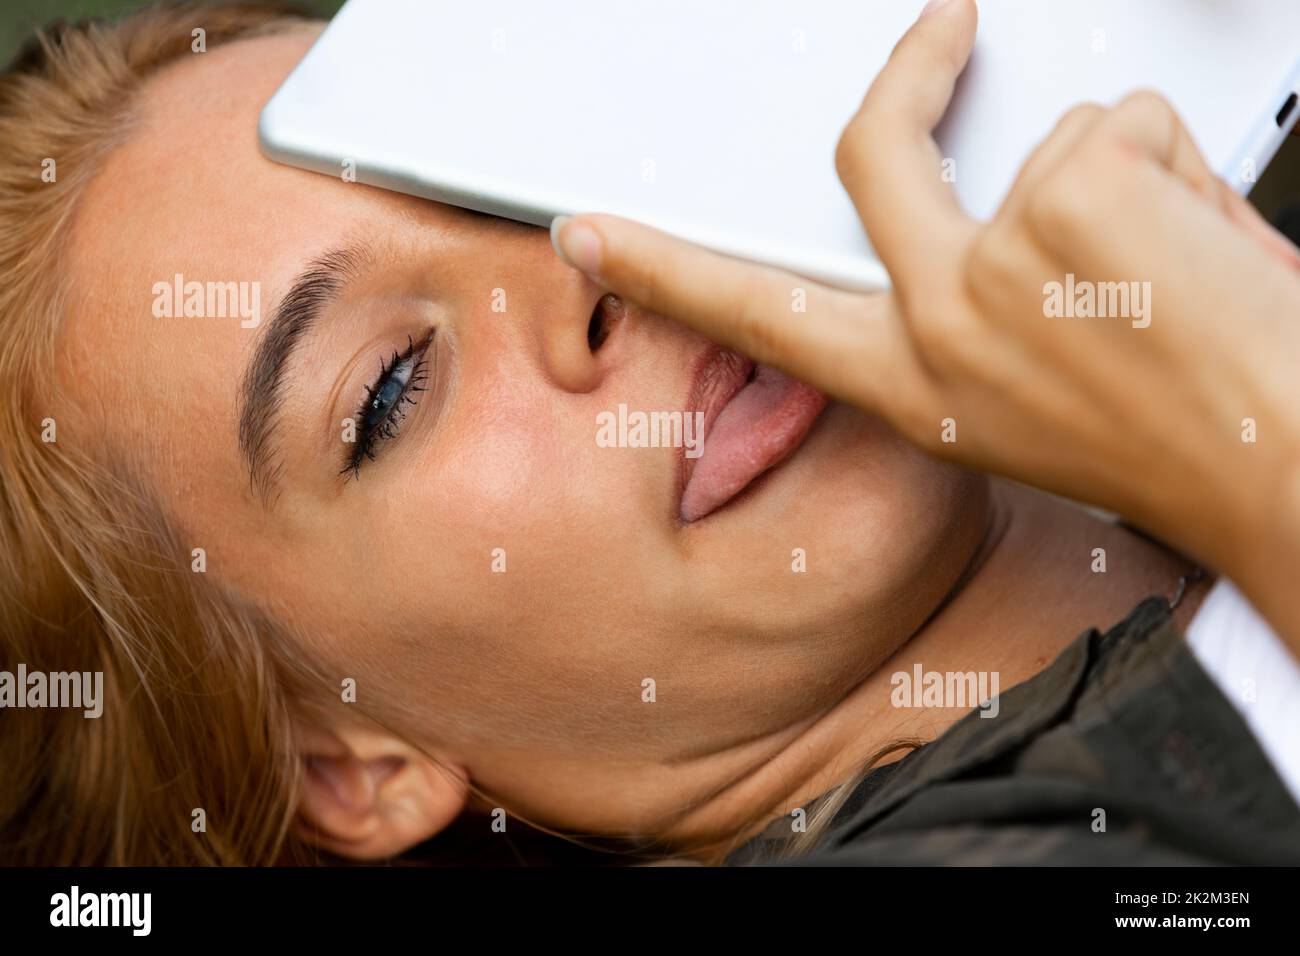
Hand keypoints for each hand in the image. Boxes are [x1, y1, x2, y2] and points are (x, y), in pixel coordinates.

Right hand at [550, 0, 1299, 649]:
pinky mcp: (1069, 195)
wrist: (1281, 466)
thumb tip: (997, 204)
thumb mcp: (1040, 397)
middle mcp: (937, 325)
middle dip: (910, 75)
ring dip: (1129, 179)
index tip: (595, 237)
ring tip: (1179, 265)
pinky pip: (1126, 123)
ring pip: (1053, 138)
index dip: (663, 270)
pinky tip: (1202, 249)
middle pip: (871, 151)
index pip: (755, 316)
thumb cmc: (1185, 442)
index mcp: (917, 385)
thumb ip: (985, 310)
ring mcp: (995, 257)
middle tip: (943, 35)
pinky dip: (1182, 170)